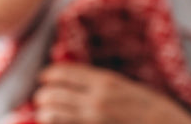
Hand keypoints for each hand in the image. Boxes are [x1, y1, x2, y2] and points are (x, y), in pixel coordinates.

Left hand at [33, 63, 190, 123]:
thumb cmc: (149, 108)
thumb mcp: (126, 86)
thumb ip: (100, 82)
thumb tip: (74, 78)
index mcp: (105, 81)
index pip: (64, 73)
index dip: (49, 74)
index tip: (44, 77)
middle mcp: (95, 100)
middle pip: (53, 94)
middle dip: (44, 95)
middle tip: (41, 97)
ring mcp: (92, 120)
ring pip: (53, 115)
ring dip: (45, 112)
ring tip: (44, 112)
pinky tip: (57, 122)